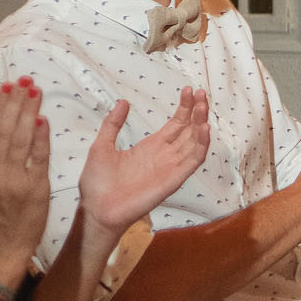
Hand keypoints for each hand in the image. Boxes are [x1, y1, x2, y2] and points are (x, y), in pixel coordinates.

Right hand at [0, 79, 50, 280]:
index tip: (6, 87)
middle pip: (4, 130)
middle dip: (15, 102)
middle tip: (25, 81)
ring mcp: (14, 181)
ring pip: (21, 139)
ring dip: (29, 112)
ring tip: (35, 92)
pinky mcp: (35, 189)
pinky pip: (38, 158)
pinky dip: (41, 138)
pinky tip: (43, 119)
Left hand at [76, 92, 211, 240]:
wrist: (97, 209)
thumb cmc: (97, 183)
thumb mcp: (102, 146)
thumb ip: (113, 124)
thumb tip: (123, 101)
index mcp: (151, 147)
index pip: (176, 123)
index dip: (184, 107)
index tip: (188, 90)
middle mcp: (166, 155)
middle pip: (189, 129)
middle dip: (197, 111)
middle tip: (201, 92)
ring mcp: (171, 167)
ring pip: (194, 142)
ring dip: (201, 123)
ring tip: (204, 105)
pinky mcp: (174, 179)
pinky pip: (193, 160)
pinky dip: (201, 144)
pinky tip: (203, 129)